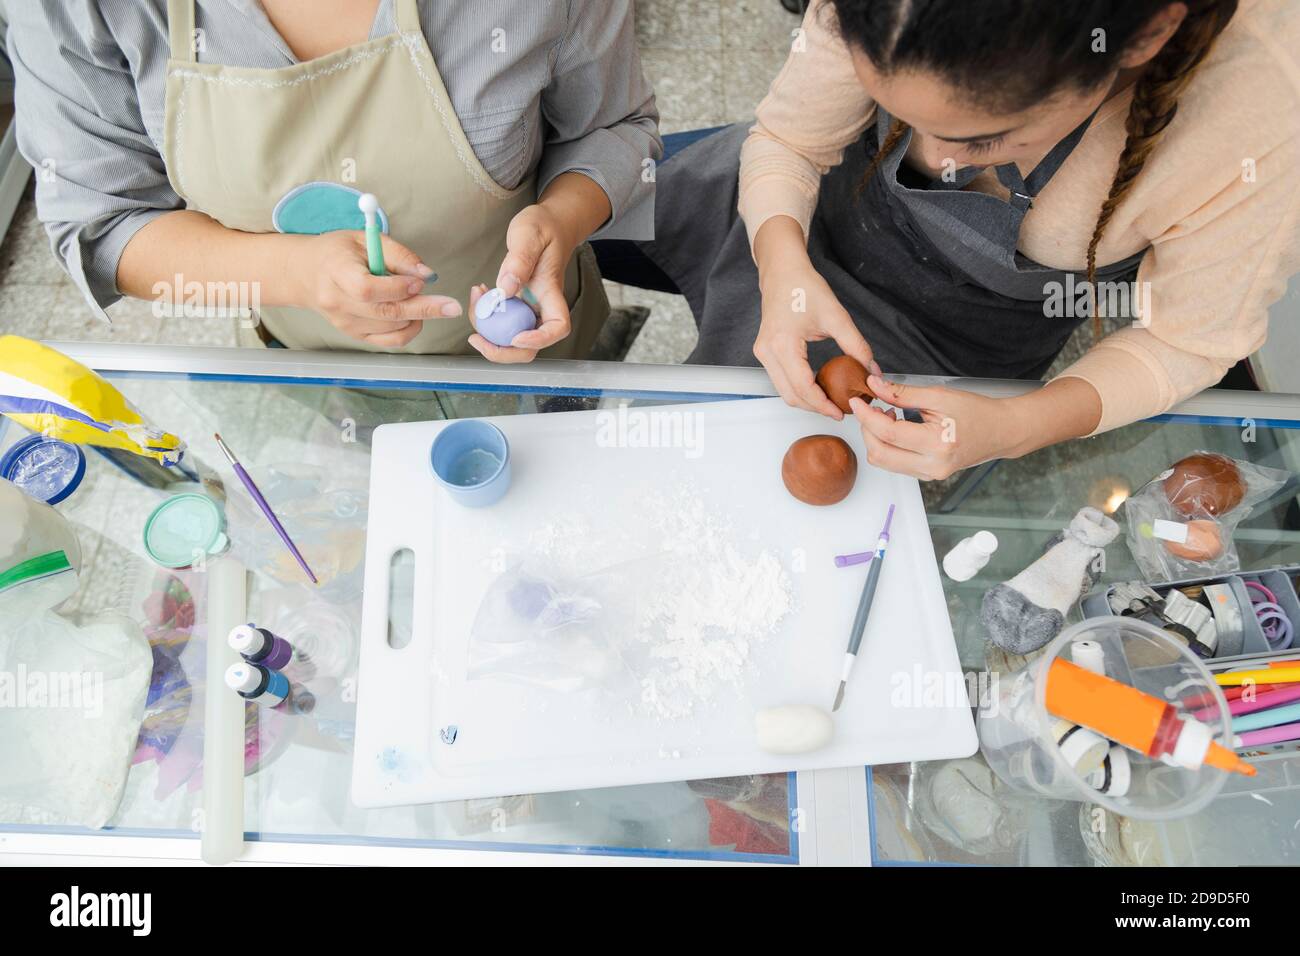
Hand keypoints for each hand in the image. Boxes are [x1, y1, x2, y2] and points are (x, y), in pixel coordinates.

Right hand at [292, 231, 460, 346]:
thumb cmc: (339, 252)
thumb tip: (427, 275)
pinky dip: (409, 330)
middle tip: (452, 306)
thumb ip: (398, 254)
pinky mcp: (354, 336)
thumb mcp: (366, 239)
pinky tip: (415, 316)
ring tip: (422, 299)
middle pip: (385, 314)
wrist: (307, 274)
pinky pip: (390, 341)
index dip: (397, 288)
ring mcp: (345, 324)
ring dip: (417, 316)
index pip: (367, 289)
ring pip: (392, 329)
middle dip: (424, 309)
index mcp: (336, 272)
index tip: (419, 282)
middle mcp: (337, 302)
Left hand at [468, 204, 575, 362]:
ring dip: (488, 336)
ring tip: (475, 305)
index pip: (557, 327)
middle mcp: (542, 307)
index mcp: (552, 292)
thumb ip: (519, 260)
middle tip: (477, 339)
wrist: (549, 225)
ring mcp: (528, 309)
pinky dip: (485, 319)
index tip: (517, 337)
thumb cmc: (544, 227)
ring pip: (512, 340)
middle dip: (504, 352)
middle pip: (532, 347)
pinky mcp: (515, 306)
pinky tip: (478, 296)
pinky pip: (500, 324)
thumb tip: (505, 288)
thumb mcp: (530, 234)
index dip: (539, 340)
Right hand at [753, 261, 877, 418]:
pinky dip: (799, 389)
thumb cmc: (805, 288)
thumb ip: (856, 346)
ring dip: (807, 401)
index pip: (803, 387)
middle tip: (840, 410)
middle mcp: (767, 352)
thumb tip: (872, 371)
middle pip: (791, 396)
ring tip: (832, 401)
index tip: (842, 412)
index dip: (823, 405)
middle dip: (816, 408)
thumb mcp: (837, 316)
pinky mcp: (764, 353)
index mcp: (783, 344)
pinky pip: (781, 381)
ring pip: (784, 391)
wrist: (783, 272)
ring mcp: (762, 354)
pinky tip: (819, 387)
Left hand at [850, 376, 1029, 480]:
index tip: (857, 401)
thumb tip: (874, 386)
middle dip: (867, 429)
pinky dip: (887, 446)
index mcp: (938, 444)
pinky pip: (895, 464)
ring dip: (875, 438)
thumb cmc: (977, 411)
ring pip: (884, 462)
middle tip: (871, 407)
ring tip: (887, 415)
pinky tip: (896, 428)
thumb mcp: (940, 396)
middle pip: (880, 453)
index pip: (889, 433)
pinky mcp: (928, 476)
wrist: (1001, 431)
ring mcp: (930, 474)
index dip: (867, 416)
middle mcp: (933, 466)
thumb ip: (903, 393)